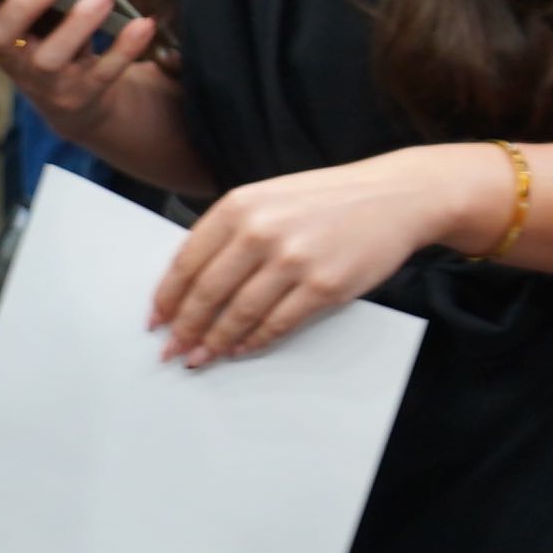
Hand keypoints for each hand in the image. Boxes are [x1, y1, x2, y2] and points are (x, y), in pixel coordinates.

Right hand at [0, 0, 157, 123]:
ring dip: (79, 22)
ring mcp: (50, 77)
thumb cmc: (45, 31)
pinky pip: (106, 72)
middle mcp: (15, 55)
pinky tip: (144, 23)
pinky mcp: (88, 91)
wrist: (78, 99)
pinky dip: (124, 48)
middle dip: (27, 2)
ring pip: (55, 55)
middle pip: (4, 35)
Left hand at [153, 145, 495, 366]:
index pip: (186, 262)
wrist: (397, 196)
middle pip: (206, 293)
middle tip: (172, 350)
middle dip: (185, 329)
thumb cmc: (331, 200)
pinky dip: (255, 341)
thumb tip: (191, 286)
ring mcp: (294, 260)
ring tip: (202, 356)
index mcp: (240, 206)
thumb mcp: (271, 199)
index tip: (156, 321)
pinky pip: (277, 323)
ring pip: (238, 314)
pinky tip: (243, 348)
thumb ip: (230, 233)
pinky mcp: (324, 286)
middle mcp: (262, 231)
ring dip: (215, 342)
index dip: (167, 299)